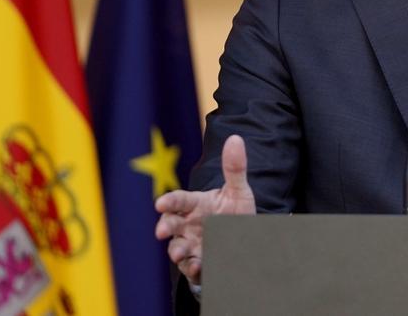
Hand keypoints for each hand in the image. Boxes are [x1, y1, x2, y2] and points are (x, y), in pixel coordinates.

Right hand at [154, 135, 256, 285]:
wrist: (247, 239)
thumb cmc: (236, 212)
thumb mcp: (238, 191)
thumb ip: (235, 168)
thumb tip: (235, 139)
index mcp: (196, 204)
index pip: (179, 200)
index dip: (169, 201)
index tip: (160, 204)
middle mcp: (189, 224)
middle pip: (171, 224)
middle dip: (164, 226)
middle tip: (161, 230)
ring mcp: (192, 244)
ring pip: (177, 247)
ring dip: (176, 251)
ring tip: (179, 253)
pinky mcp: (199, 262)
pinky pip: (191, 266)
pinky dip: (192, 267)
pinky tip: (197, 266)